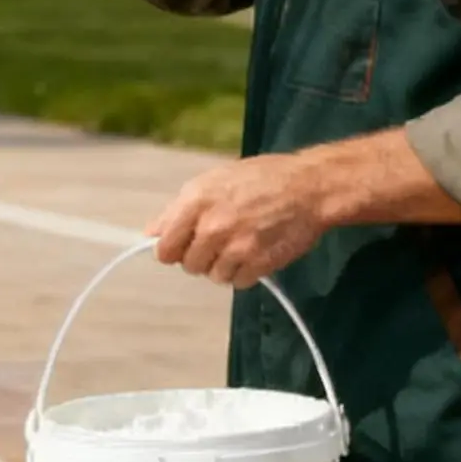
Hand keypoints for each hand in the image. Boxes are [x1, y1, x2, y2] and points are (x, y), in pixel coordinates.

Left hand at [147, 154, 327, 288]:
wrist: (308, 187)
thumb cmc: (261, 178)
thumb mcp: (213, 181)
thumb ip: (179, 208)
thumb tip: (152, 232)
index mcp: (196, 202)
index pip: (165, 247)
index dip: (172, 250)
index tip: (182, 247)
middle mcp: (213, 227)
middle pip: (189, 265)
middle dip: (200, 257)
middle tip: (219, 241)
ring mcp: (236, 248)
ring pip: (214, 276)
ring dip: (223, 266)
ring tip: (240, 245)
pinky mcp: (259, 264)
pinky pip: (238, 283)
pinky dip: (244, 274)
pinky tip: (254, 254)